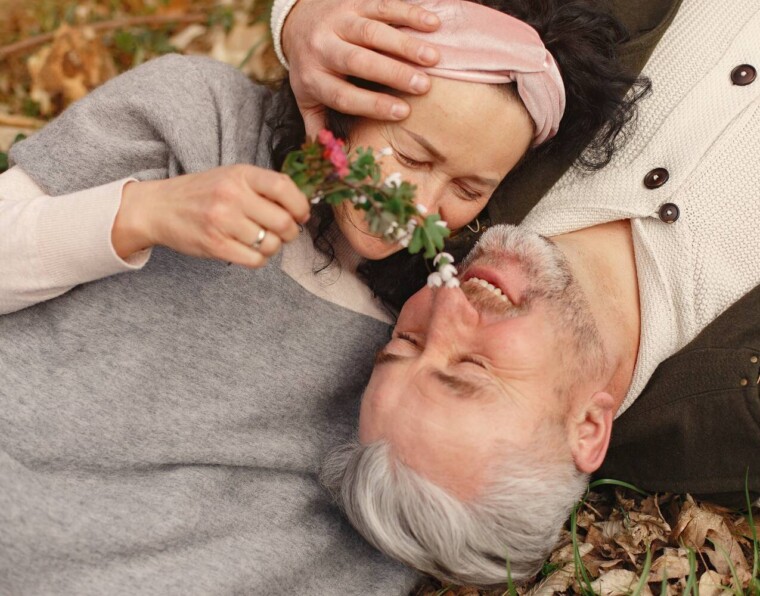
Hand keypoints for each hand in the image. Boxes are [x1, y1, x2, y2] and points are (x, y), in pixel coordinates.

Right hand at [113, 165, 309, 267]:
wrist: (159, 208)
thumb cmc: (202, 193)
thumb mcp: (232, 177)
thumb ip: (264, 187)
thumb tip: (302, 206)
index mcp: (241, 174)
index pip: (284, 187)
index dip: (300, 205)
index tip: (301, 214)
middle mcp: (232, 196)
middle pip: (283, 222)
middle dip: (291, 232)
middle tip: (285, 232)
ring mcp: (223, 222)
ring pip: (271, 244)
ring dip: (273, 247)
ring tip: (262, 240)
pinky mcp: (216, 246)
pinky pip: (255, 260)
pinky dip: (259, 259)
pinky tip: (250, 251)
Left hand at [282, 0, 440, 135]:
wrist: (296, 22)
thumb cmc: (312, 69)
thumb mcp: (307, 100)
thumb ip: (317, 129)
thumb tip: (329, 162)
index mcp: (313, 79)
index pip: (343, 95)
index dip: (372, 104)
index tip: (403, 112)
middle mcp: (322, 48)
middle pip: (358, 61)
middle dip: (392, 73)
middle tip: (423, 86)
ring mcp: (338, 22)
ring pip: (372, 31)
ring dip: (405, 44)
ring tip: (433, 58)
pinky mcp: (353, 1)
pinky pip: (382, 5)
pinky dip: (409, 12)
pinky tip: (432, 23)